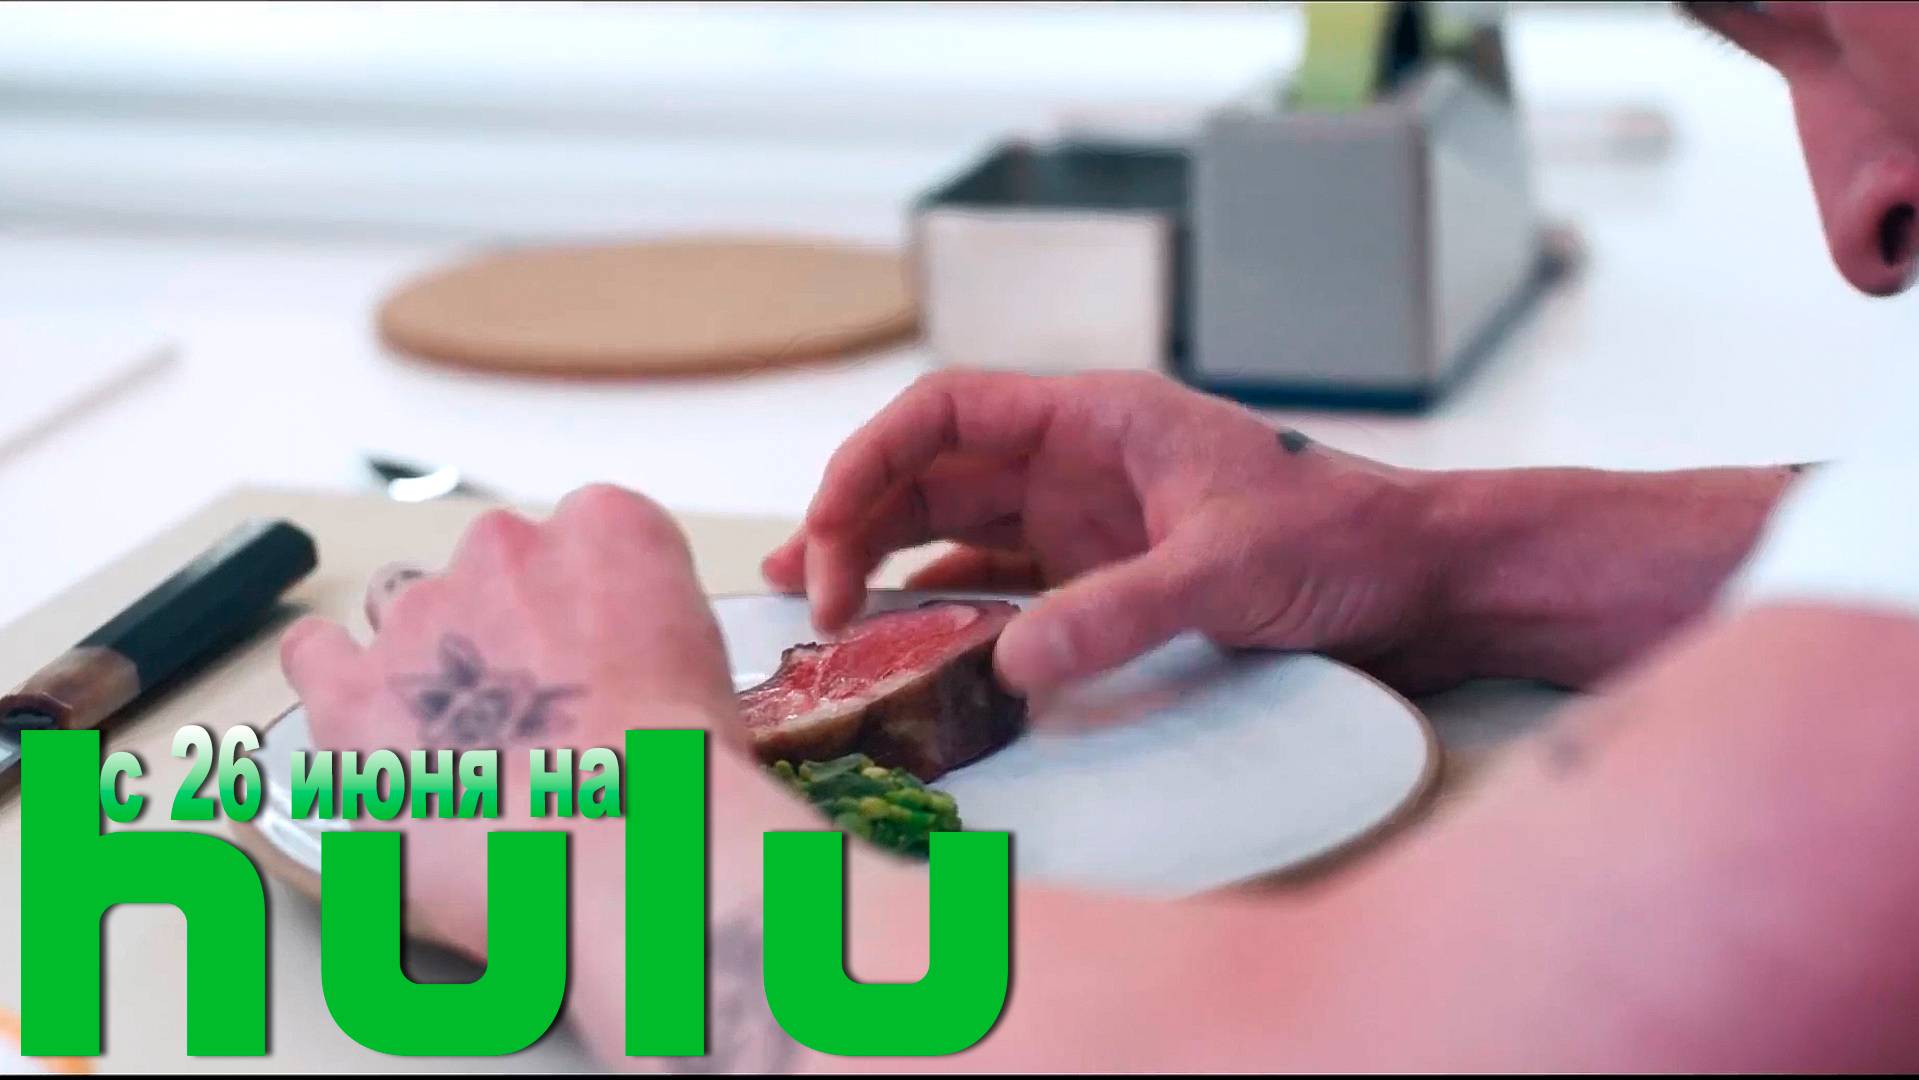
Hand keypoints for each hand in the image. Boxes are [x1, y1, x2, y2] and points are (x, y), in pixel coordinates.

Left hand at [278, 484, 798, 953]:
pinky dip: (334, 678)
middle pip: (494, 569)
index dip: (592, 607)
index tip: (600, 656)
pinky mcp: (353, 693)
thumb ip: (649, 636)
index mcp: (607, 528)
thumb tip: (621, 675)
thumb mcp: (711, 670)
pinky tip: (369, 718)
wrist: (624, 846)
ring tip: (464, 737)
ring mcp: (420, 616)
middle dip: (510, 629)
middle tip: (543, 712)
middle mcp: (507, 550)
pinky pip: (315, 654)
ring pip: (405, 608)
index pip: (588, 536)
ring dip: (429, 658)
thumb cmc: (680, 776)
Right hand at [764, 371, 1454, 692]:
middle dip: (858, 524)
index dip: (870, 462)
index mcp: (1097, 419)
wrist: (1424, 581)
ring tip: (823, 613)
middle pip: (934, 476)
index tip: (830, 532)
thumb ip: (1119, 614)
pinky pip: (1002, 586)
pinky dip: (949, 611)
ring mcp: (1088, 522)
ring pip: (956, 531)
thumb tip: (1006, 666)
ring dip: (888, 565)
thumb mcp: (1231, 570)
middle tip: (807, 598)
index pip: (946, 413)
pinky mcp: (1107, 576)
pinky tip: (910, 644)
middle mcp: (1078, 463)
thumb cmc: (1345, 540)